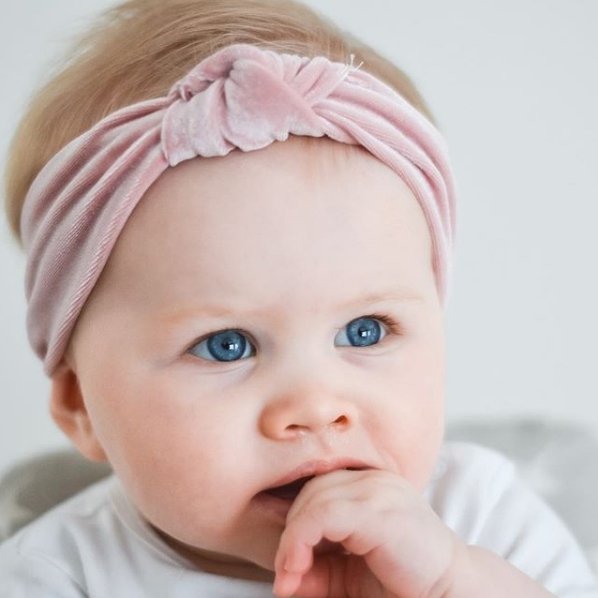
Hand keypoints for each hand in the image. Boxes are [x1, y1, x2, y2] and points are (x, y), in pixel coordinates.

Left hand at [272, 468, 460, 597]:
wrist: (453, 595)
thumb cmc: (405, 582)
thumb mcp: (349, 575)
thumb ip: (317, 568)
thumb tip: (283, 578)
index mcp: (371, 483)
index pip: (318, 487)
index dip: (294, 523)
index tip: (286, 566)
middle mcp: (375, 479)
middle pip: (312, 490)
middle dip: (291, 533)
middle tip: (286, 575)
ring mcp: (378, 490)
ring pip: (314, 499)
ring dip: (292, 541)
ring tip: (291, 576)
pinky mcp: (378, 511)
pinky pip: (324, 515)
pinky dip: (301, 540)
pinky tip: (299, 567)